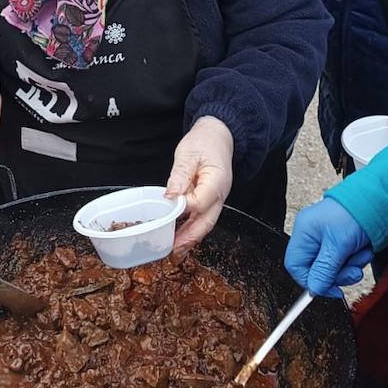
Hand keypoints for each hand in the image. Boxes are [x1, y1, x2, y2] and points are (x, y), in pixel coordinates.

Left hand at [165, 116, 232, 250]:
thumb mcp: (189, 154)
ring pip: (205, 223)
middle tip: (174, 251)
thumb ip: (180, 176)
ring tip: (174, 250)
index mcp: (217, 181)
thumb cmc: (205, 142)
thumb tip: (170, 196)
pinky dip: (191, 228)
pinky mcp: (210, 200)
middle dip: (190, 238)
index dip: (183, 209)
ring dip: (190, 237)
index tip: (167, 214)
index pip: (200, 202)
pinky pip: (202, 217)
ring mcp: (217, 199)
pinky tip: (179, 236)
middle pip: (207, 222)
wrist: (218, 136)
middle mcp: (220, 194)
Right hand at [284, 197, 372, 297]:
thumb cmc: (355, 213)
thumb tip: (314, 289)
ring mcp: (327, 238)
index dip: (310, 280)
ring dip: (350, 266)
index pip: (295, 266)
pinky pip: (345, 260)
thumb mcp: (338, 245)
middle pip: (316, 269)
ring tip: (361, 254)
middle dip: (338, 274)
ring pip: (333, 267)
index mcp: (304, 232)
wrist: (380, 199)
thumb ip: (324, 270)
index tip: (329, 289)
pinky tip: (363, 249)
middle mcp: (313, 235)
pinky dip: (356, 258)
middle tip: (353, 271)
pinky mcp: (341, 240)